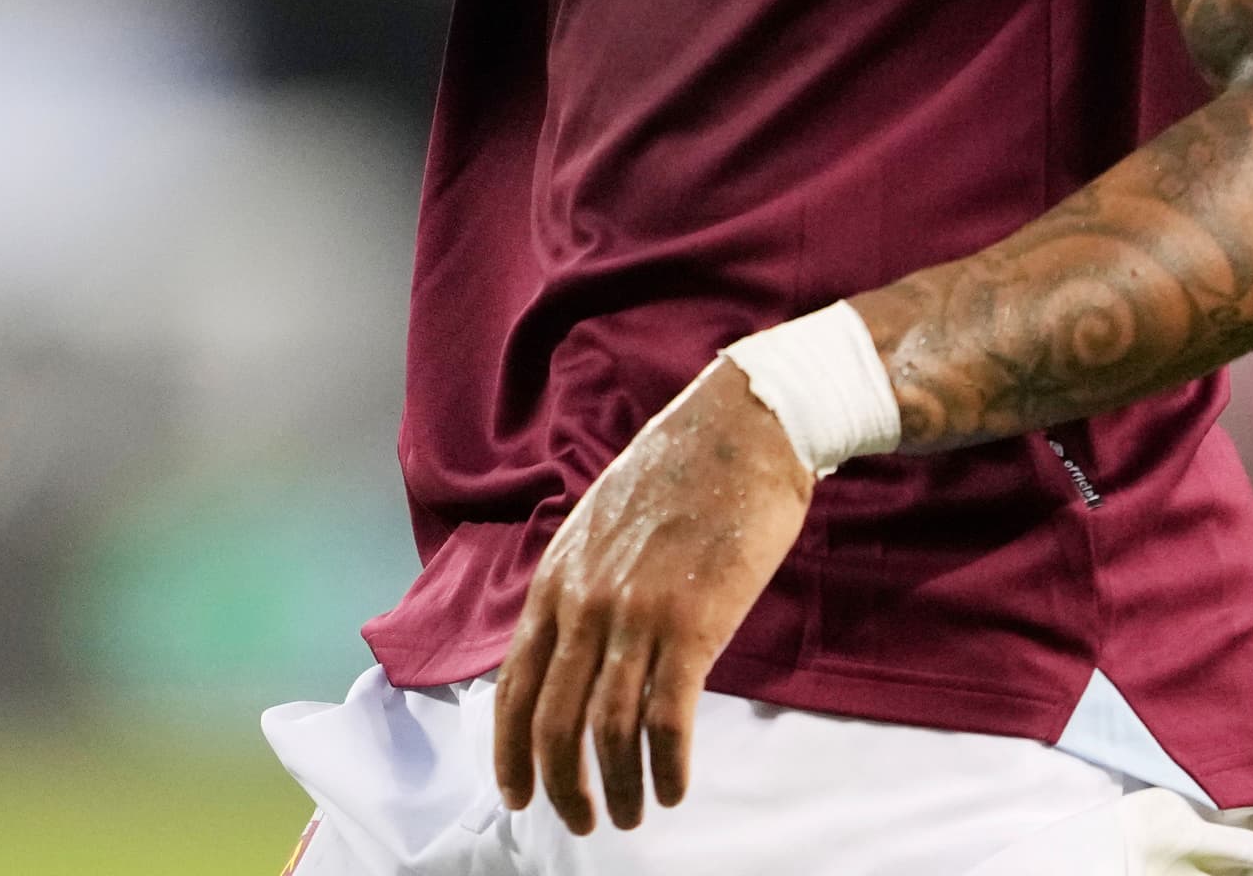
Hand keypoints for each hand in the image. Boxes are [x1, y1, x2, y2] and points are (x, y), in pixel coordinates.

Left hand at [491, 358, 811, 835]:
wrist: (741, 429)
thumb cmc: (677, 475)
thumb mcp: (598, 528)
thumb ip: (579, 590)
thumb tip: (570, 656)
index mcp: (555, 581)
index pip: (514, 687)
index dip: (510, 752)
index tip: (519, 795)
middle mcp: (584, 603)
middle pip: (553, 723)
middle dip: (561, 786)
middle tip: (581, 823)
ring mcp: (636, 614)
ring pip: (607, 731)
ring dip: (619, 788)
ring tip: (634, 815)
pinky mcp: (693, 623)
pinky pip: (667, 718)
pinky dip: (668, 765)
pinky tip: (674, 788)